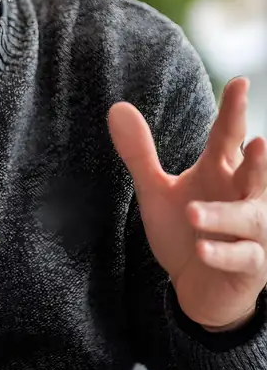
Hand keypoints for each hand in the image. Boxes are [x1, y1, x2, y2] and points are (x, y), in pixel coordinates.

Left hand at [108, 77, 266, 330]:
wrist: (198, 287)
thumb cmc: (185, 230)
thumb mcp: (156, 191)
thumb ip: (140, 153)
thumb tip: (117, 107)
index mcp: (221, 170)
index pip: (229, 135)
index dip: (235, 110)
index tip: (240, 83)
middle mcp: (243, 195)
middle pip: (254, 174)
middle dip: (258, 160)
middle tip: (258, 141)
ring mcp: (252, 232)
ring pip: (248, 218)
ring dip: (223, 215)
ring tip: (192, 213)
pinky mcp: (251, 265)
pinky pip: (242, 258)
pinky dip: (223, 252)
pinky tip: (202, 248)